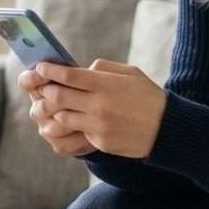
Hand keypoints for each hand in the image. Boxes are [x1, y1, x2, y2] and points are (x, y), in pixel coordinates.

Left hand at [30, 59, 167, 158]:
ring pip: (62, 117)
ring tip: (58, 105)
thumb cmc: (148, 96)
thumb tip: (79, 70)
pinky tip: (77, 120)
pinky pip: (77, 132)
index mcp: (107, 84)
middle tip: (44, 87)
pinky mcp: (100, 142)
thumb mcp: (131, 73)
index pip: (68, 75)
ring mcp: (98, 126)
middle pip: (58, 96)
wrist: (168, 128)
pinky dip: (73, 125)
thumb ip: (103, 68)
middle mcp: (99, 105)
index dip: (50, 70)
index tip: (40, 67)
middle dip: (47, 90)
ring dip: (56, 110)